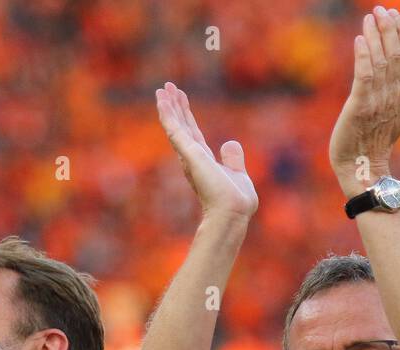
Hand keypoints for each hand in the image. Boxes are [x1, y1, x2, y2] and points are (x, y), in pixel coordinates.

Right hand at [155, 83, 257, 222]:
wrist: (233, 212)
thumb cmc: (236, 202)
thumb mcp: (238, 174)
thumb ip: (232, 159)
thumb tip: (230, 143)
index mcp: (204, 162)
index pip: (193, 133)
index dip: (187, 116)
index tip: (181, 98)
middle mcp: (193, 158)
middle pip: (182, 126)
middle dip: (175, 107)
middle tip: (168, 87)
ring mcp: (190, 156)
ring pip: (175, 126)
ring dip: (168, 106)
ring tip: (163, 89)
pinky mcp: (189, 154)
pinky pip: (175, 129)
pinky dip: (167, 114)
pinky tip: (162, 99)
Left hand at [329, 6, 399, 192]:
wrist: (362, 171)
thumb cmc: (369, 146)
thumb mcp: (386, 117)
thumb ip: (388, 96)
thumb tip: (390, 78)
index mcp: (398, 97)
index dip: (399, 35)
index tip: (394, 14)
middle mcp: (391, 97)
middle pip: (395, 56)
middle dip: (389, 30)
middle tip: (381, 9)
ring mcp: (377, 103)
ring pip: (381, 62)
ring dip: (376, 37)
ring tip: (371, 17)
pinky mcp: (360, 108)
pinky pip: (364, 78)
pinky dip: (364, 56)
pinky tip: (360, 39)